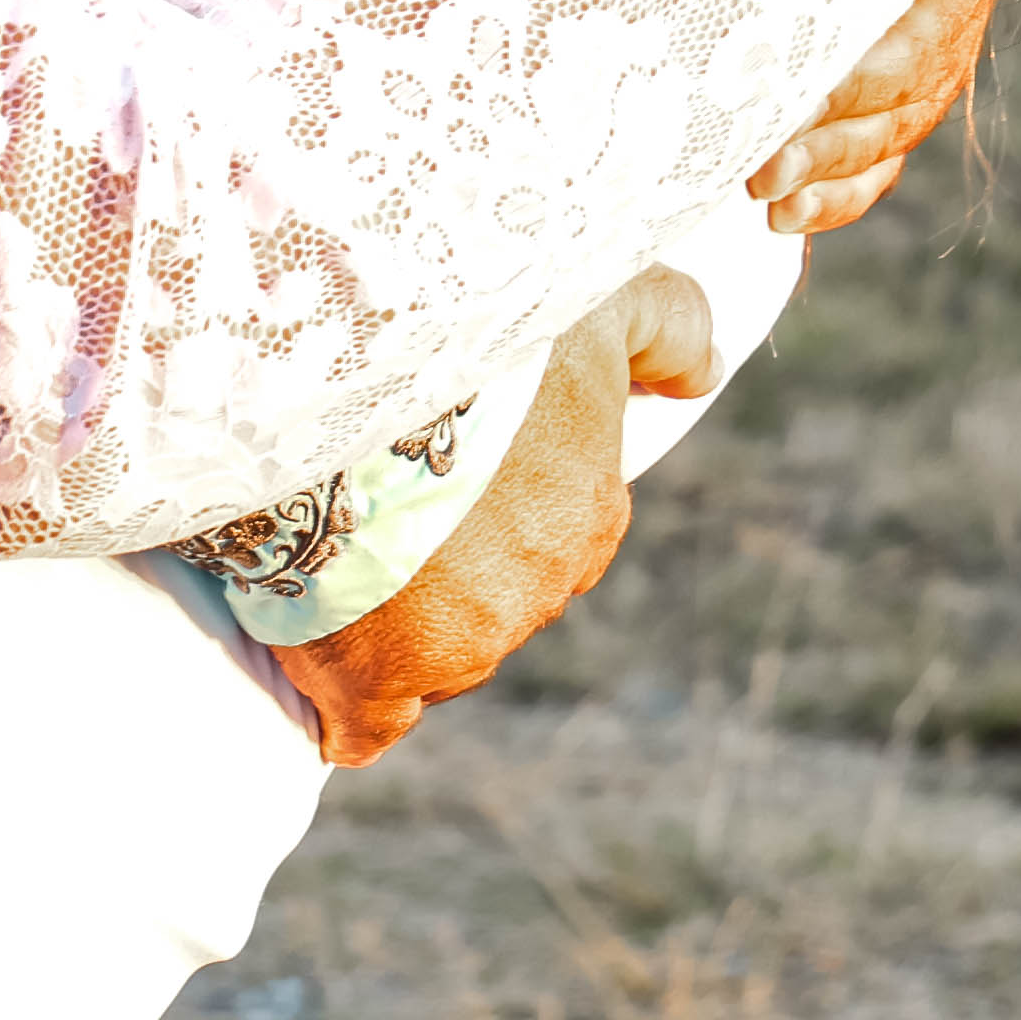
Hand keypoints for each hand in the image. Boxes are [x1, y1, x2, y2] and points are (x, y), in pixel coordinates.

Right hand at [264, 263, 723, 767]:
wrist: (359, 363)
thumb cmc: (481, 322)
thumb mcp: (605, 295)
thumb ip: (669, 329)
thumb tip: (701, 377)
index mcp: (587, 514)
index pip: (562, 537)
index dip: (501, 508)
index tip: (445, 473)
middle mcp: (534, 591)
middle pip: (492, 598)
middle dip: (444, 564)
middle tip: (372, 502)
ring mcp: (455, 643)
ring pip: (429, 654)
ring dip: (385, 618)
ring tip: (319, 555)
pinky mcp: (372, 681)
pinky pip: (363, 724)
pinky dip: (343, 706)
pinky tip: (321, 679)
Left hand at [746, 0, 1001, 234]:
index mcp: (938, 12)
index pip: (887, 62)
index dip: (838, 91)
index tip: (782, 107)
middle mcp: (935, 67)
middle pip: (877, 121)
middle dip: (816, 150)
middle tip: (760, 171)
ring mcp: (920, 105)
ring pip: (875, 157)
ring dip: (820, 185)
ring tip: (767, 205)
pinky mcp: (899, 128)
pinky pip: (874, 177)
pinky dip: (833, 204)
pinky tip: (786, 222)